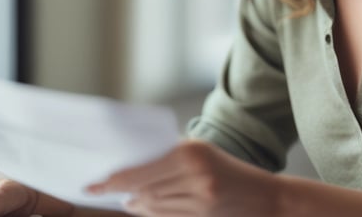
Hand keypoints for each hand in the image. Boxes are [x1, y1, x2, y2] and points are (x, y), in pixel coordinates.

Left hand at [87, 140, 280, 216]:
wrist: (266, 198)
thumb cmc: (230, 171)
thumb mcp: (202, 153)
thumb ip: (169, 157)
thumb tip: (131, 170)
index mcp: (190, 152)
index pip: (141, 169)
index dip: (114, 180)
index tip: (94, 184)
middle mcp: (195, 175)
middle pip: (145, 190)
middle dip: (122, 192)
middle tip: (101, 190)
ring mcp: (200, 200)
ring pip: (153, 206)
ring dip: (136, 204)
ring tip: (127, 199)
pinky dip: (152, 212)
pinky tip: (144, 206)